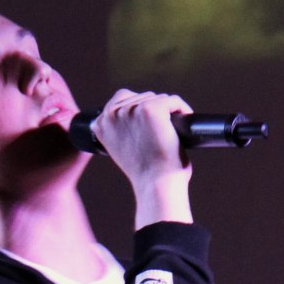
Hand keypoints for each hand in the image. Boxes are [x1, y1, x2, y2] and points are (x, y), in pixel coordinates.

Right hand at [92, 89, 193, 224]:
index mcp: (100, 124)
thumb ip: (122, 130)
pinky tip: (183, 125)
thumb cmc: (145, 175)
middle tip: (161, 134)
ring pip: (158, 99)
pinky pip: (173, 100)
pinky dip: (182, 110)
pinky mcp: (152, 108)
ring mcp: (132, 110)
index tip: (149, 125)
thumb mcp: (122, 150)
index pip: (121, 99)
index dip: (138, 110)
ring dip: (168, 112)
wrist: (156, 186)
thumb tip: (136, 118)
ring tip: (170, 133)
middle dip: (154, 112)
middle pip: (141, 97)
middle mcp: (113, 114)